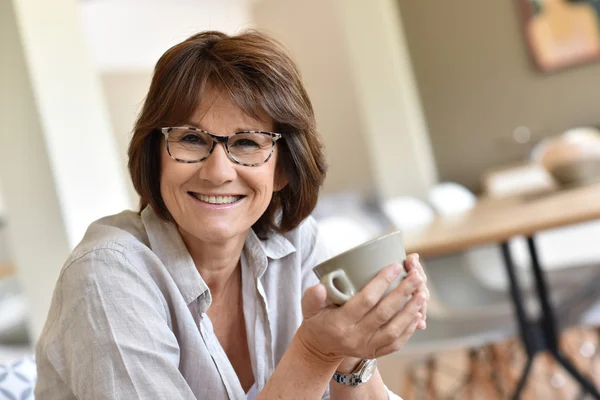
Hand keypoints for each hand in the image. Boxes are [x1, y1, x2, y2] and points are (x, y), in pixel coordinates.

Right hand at [297, 262, 426, 362]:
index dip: (382, 282)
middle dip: (403, 293)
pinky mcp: (374, 353)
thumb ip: (312, 297)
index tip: (395, 266)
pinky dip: (409, 328)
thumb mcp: (308, 308)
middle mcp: (355, 337)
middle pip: (384, 313)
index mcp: (340, 323)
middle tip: (416, 276)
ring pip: (394, 329)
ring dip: (410, 311)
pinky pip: (396, 343)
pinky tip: (417, 313)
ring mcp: (366, 347)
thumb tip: (320, 287)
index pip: (365, 300)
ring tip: (422, 293)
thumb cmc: (317, 321)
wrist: (320, 349)